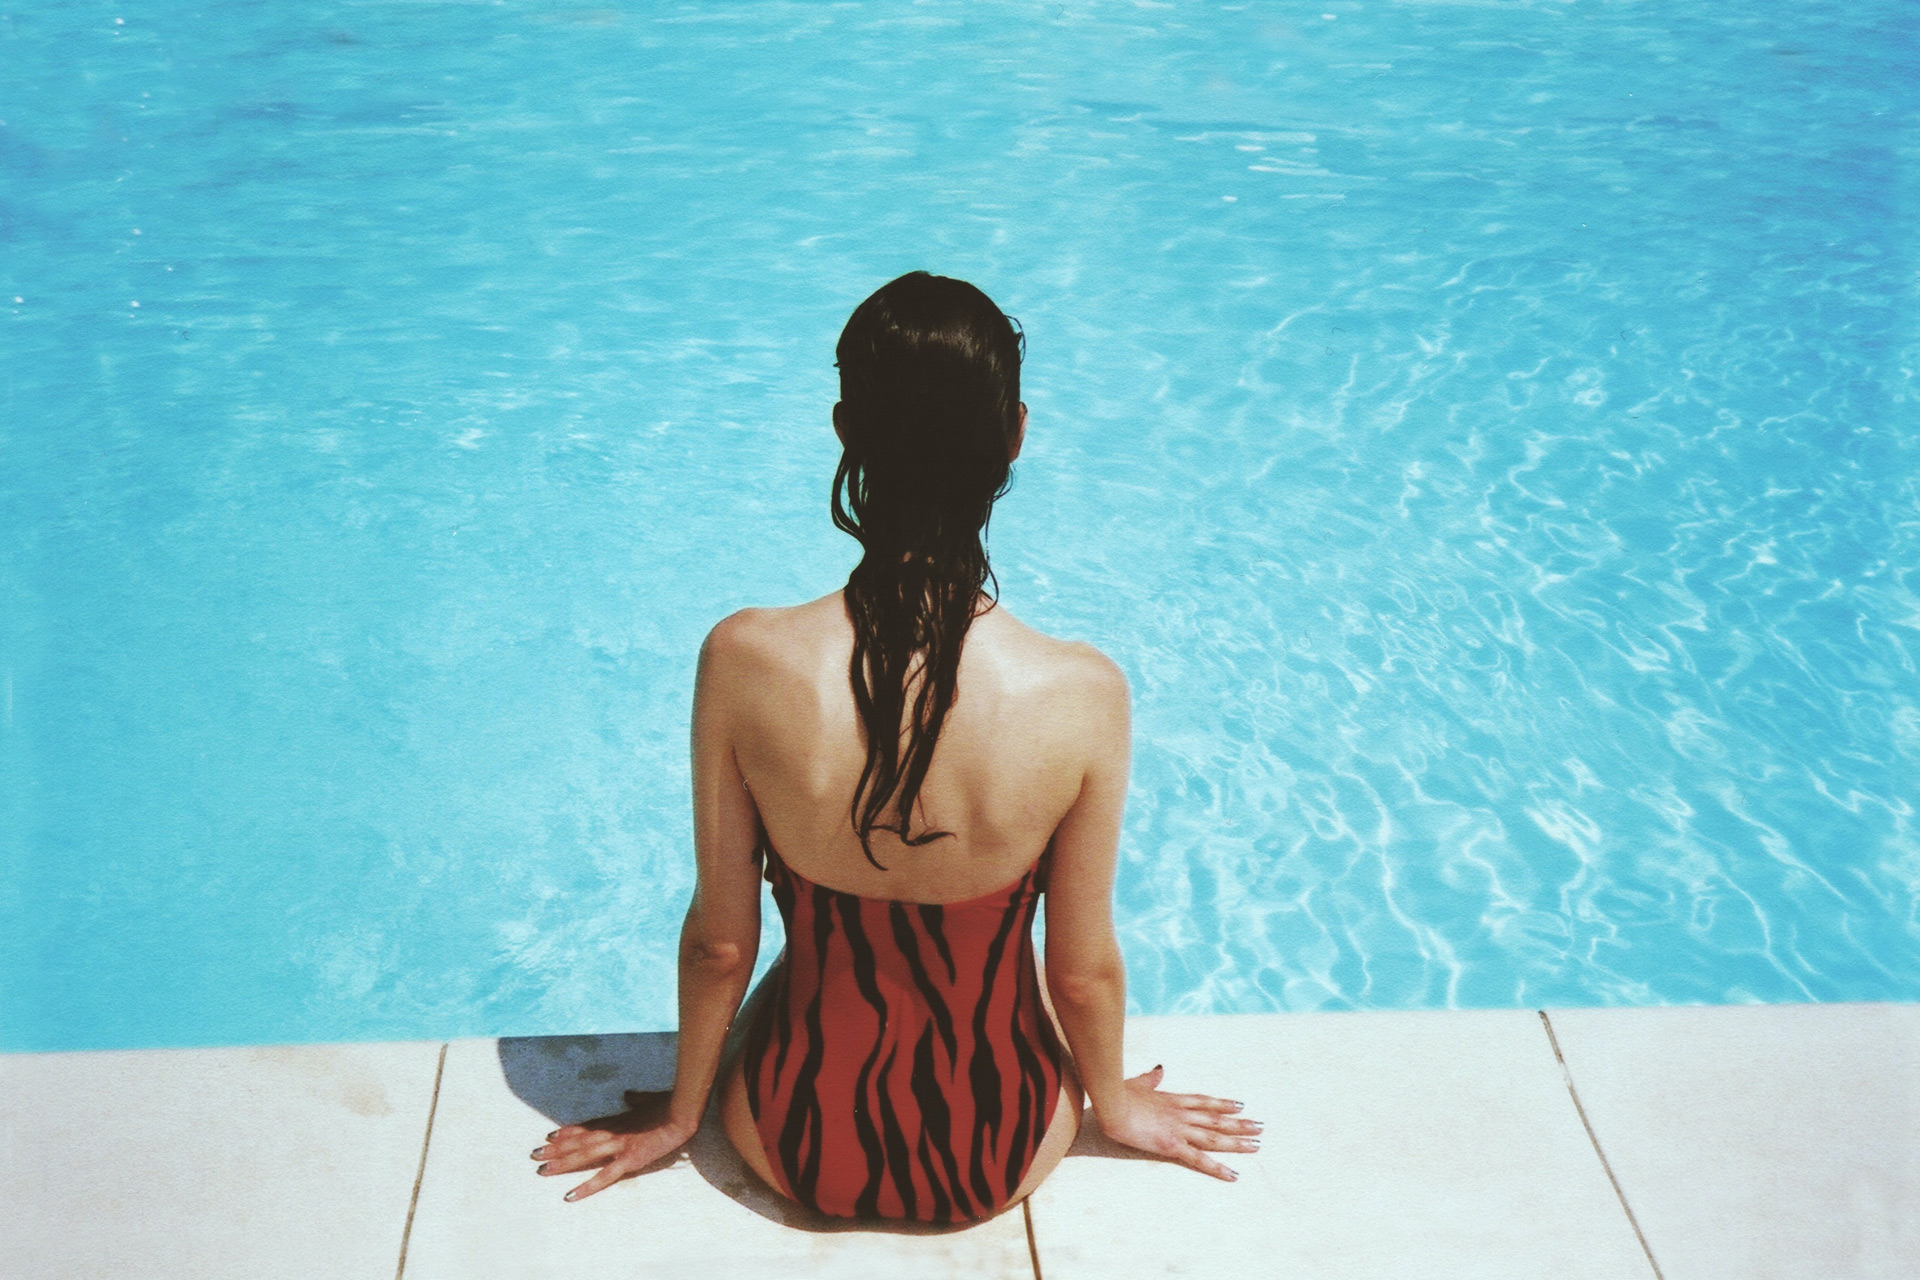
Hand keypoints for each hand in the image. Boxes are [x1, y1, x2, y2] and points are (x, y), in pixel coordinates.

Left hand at [530, 1090, 697, 1201]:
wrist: (680, 1114)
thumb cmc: (667, 1105)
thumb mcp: (648, 1100)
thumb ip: (635, 1099)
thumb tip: (628, 1095)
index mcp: (616, 1120)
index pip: (585, 1127)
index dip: (566, 1132)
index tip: (549, 1137)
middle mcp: (611, 1132)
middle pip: (578, 1140)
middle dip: (555, 1149)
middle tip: (534, 1154)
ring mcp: (618, 1146)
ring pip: (583, 1155)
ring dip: (561, 1162)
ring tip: (542, 1170)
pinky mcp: (628, 1160)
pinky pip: (603, 1176)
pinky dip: (586, 1186)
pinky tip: (570, 1195)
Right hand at [1095, 1066, 1260, 1180]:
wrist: (1111, 1103)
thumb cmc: (1119, 1093)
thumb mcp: (1138, 1083)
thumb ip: (1152, 1078)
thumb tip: (1160, 1069)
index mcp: (1173, 1100)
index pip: (1204, 1102)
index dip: (1223, 1105)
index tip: (1241, 1106)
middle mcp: (1182, 1114)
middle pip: (1216, 1119)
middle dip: (1240, 1124)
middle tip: (1261, 1127)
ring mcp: (1179, 1129)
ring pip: (1214, 1137)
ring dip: (1237, 1142)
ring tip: (1256, 1145)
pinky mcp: (1172, 1145)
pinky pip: (1199, 1159)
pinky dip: (1217, 1168)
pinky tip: (1233, 1174)